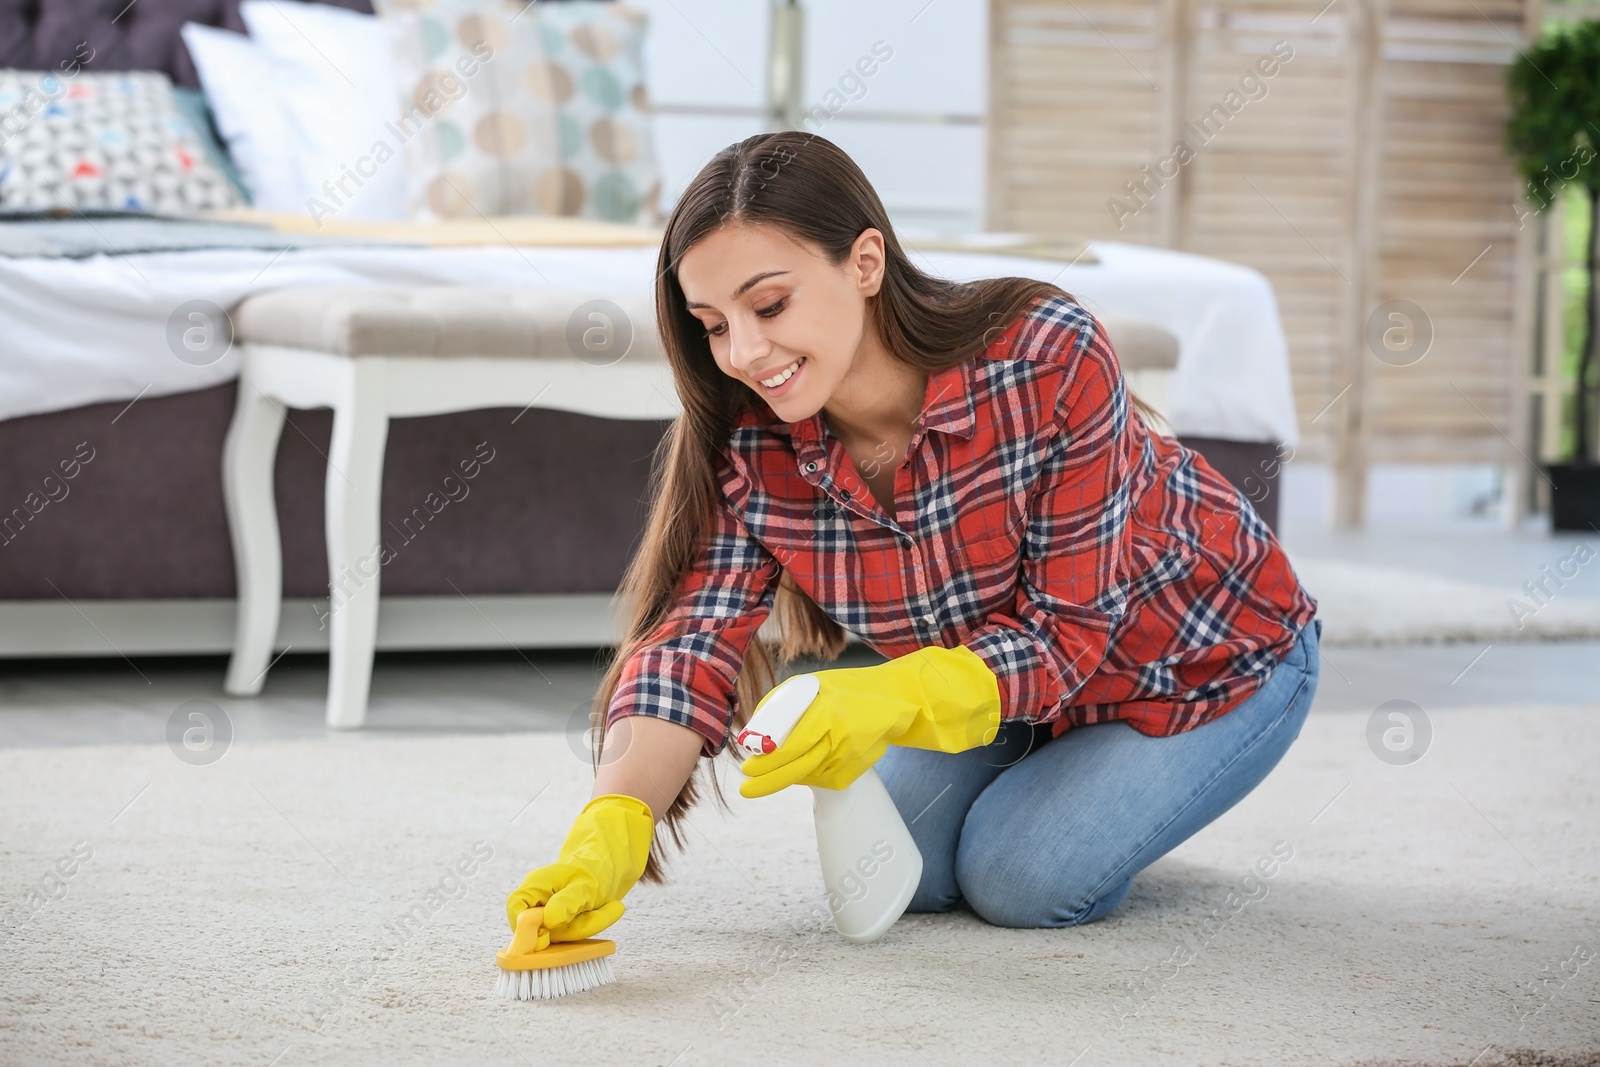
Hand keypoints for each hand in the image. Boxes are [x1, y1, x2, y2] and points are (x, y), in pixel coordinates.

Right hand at [505, 794, 653, 941]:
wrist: (609, 863)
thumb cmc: (595, 869)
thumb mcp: (587, 884)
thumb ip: (568, 902)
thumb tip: (547, 921)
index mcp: (536, 885)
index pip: (515, 910)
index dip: (525, 928)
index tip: (549, 934)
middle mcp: (538, 900)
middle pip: (538, 930)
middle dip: (572, 929)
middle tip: (597, 913)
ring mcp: (549, 912)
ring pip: (559, 935)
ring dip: (586, 926)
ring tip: (606, 907)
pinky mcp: (561, 921)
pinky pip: (572, 934)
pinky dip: (589, 926)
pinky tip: (604, 911)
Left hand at [739, 645, 1001, 797]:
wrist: (898, 700)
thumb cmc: (849, 689)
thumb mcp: (814, 686)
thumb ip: (784, 706)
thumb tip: (753, 732)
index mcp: (827, 714)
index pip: (790, 745)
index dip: (766, 761)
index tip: (746, 768)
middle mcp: (840, 738)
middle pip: (797, 767)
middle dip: (769, 781)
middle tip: (747, 788)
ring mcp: (851, 756)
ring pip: (810, 776)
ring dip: (788, 777)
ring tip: (768, 776)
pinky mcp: (857, 768)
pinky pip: (825, 779)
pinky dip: (809, 777)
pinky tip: (802, 769)